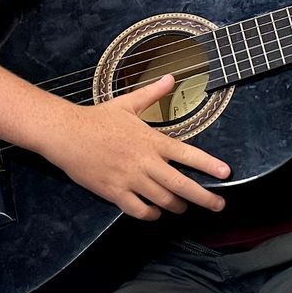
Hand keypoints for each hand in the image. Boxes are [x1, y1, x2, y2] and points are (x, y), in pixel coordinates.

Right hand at [42, 74, 231, 220]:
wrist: (65, 134)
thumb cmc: (97, 118)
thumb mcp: (128, 103)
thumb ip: (153, 94)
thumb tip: (171, 78)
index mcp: (151, 140)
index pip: (188, 154)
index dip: (209, 165)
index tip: (226, 173)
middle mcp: (145, 162)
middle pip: (181, 185)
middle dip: (204, 197)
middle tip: (219, 204)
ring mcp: (130, 179)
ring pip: (163, 201)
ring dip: (177, 206)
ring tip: (184, 207)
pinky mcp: (114, 192)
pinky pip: (138, 210)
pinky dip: (151, 214)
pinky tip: (155, 213)